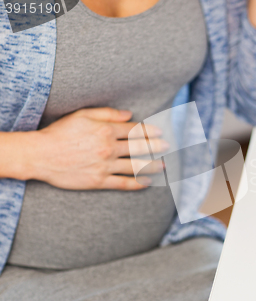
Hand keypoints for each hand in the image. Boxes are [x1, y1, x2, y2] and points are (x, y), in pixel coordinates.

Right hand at [25, 108, 166, 189]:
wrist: (40, 155)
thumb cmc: (60, 133)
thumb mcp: (82, 115)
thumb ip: (108, 114)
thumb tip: (129, 115)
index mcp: (105, 130)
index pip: (135, 131)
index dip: (150, 132)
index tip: (160, 133)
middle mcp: (108, 148)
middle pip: (139, 148)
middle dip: (156, 148)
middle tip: (168, 148)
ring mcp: (104, 166)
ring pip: (135, 166)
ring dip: (152, 166)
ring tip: (163, 165)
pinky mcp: (98, 181)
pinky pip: (123, 183)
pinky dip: (137, 183)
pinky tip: (147, 182)